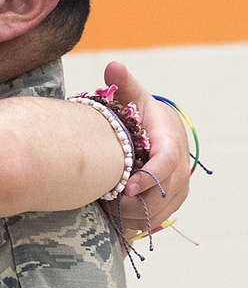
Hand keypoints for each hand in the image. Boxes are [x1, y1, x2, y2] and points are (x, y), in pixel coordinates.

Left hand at [102, 61, 190, 234]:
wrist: (157, 131)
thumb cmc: (140, 114)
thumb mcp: (132, 97)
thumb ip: (123, 84)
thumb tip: (113, 67)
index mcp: (170, 140)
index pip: (166, 163)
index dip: (149, 178)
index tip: (127, 188)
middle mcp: (180, 166)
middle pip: (163, 193)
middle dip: (135, 203)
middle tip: (107, 204)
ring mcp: (179, 186)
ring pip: (161, 211)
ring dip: (134, 215)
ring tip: (107, 209)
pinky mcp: (173, 200)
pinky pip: (157, 218)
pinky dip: (136, 221)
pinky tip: (115, 214)